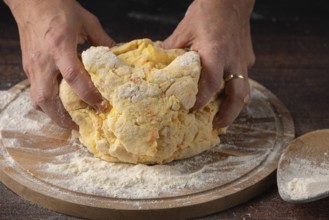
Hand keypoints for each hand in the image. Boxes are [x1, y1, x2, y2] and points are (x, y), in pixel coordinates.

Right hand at [4, 0, 114, 128]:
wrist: (30, 0)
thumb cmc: (59, 8)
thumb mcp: (87, 21)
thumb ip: (103, 41)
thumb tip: (117, 56)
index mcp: (60, 46)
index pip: (74, 77)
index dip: (89, 95)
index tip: (102, 106)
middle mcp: (43, 60)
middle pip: (47, 98)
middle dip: (64, 117)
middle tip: (80, 125)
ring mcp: (32, 65)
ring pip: (37, 99)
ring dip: (53, 114)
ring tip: (70, 120)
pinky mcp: (28, 67)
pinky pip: (34, 92)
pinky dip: (46, 103)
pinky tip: (58, 105)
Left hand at [162, 0, 255, 128]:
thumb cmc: (207, 12)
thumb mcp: (184, 30)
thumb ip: (171, 50)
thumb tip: (157, 66)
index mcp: (215, 52)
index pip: (210, 84)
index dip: (201, 101)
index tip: (190, 111)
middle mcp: (233, 60)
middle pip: (238, 96)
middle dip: (228, 116)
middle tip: (215, 126)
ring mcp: (244, 59)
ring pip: (245, 90)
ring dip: (234, 107)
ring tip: (221, 116)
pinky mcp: (248, 57)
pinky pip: (243, 78)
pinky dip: (234, 89)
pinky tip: (225, 92)